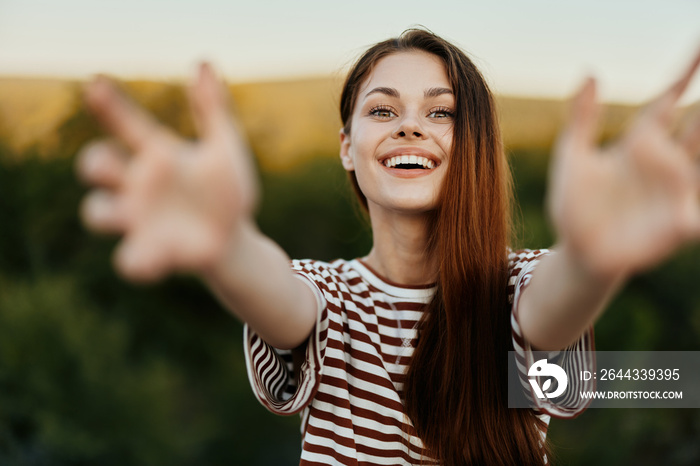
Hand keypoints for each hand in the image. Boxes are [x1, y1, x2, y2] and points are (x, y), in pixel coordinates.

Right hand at [76, 64, 257, 281]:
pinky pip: (130, 261)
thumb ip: (213, 110)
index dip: (110, 106)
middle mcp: (139, 186)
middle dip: (94, 163)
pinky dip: (136, 262)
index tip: (96, 86)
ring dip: (101, 212)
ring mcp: (141, 221)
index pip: (126, 125)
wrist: (236, 237)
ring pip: (99, 213)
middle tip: (108, 162)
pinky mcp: (152, 253)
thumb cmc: (227, 191)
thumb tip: (204, 64)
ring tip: (124, 213)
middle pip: (97, 168)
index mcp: (157, 156)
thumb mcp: (225, 147)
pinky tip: (154, 260)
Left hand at [548, 50, 699, 278]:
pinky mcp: (677, 224)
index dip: (682, 78)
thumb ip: (582, 117)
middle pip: (696, 128)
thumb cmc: (574, 205)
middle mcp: (663, 165)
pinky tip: (694, 214)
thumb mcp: (572, 156)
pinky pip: (698, 215)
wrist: (578, 251)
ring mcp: (674, 193)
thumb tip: (590, 72)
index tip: (698, 51)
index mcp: (639, 145)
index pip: (665, 105)